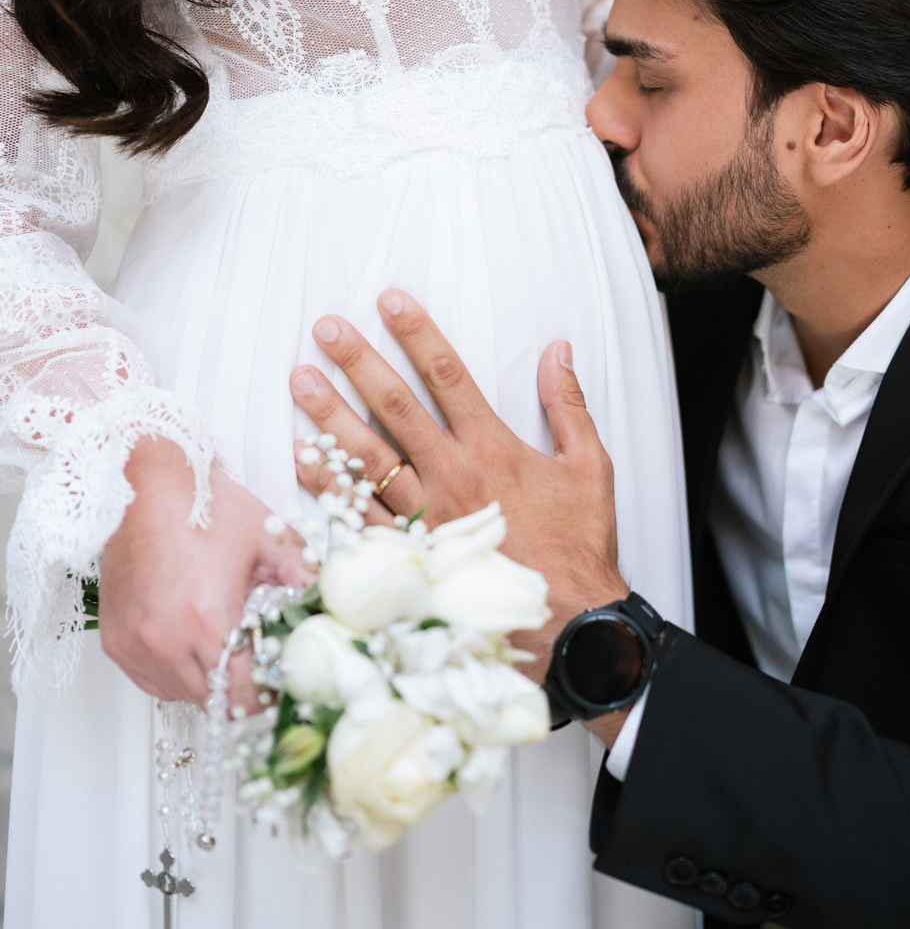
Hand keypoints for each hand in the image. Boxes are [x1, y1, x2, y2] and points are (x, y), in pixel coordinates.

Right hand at [98, 436, 311, 711]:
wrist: (143, 484)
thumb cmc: (205, 506)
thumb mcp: (269, 538)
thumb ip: (307, 579)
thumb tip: (334, 609)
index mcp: (207, 619)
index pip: (243, 696)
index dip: (269, 695)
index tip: (282, 680)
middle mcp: (165, 641)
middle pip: (216, 704)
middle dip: (244, 690)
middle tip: (260, 663)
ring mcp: (136, 646)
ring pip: (184, 696)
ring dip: (211, 682)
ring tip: (226, 642)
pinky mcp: (116, 643)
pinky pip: (155, 681)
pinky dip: (179, 673)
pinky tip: (194, 639)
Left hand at [290, 291, 628, 676]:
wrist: (571, 629)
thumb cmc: (580, 549)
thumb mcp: (590, 468)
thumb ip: (568, 405)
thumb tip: (558, 350)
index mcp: (494, 448)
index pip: (448, 375)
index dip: (418, 333)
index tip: (389, 300)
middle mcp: (453, 475)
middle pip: (396, 406)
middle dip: (359, 362)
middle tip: (325, 328)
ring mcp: (425, 517)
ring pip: (368, 456)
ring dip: (331, 415)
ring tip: (300, 379)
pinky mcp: (409, 555)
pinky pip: (358, 516)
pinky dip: (329, 487)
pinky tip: (303, 459)